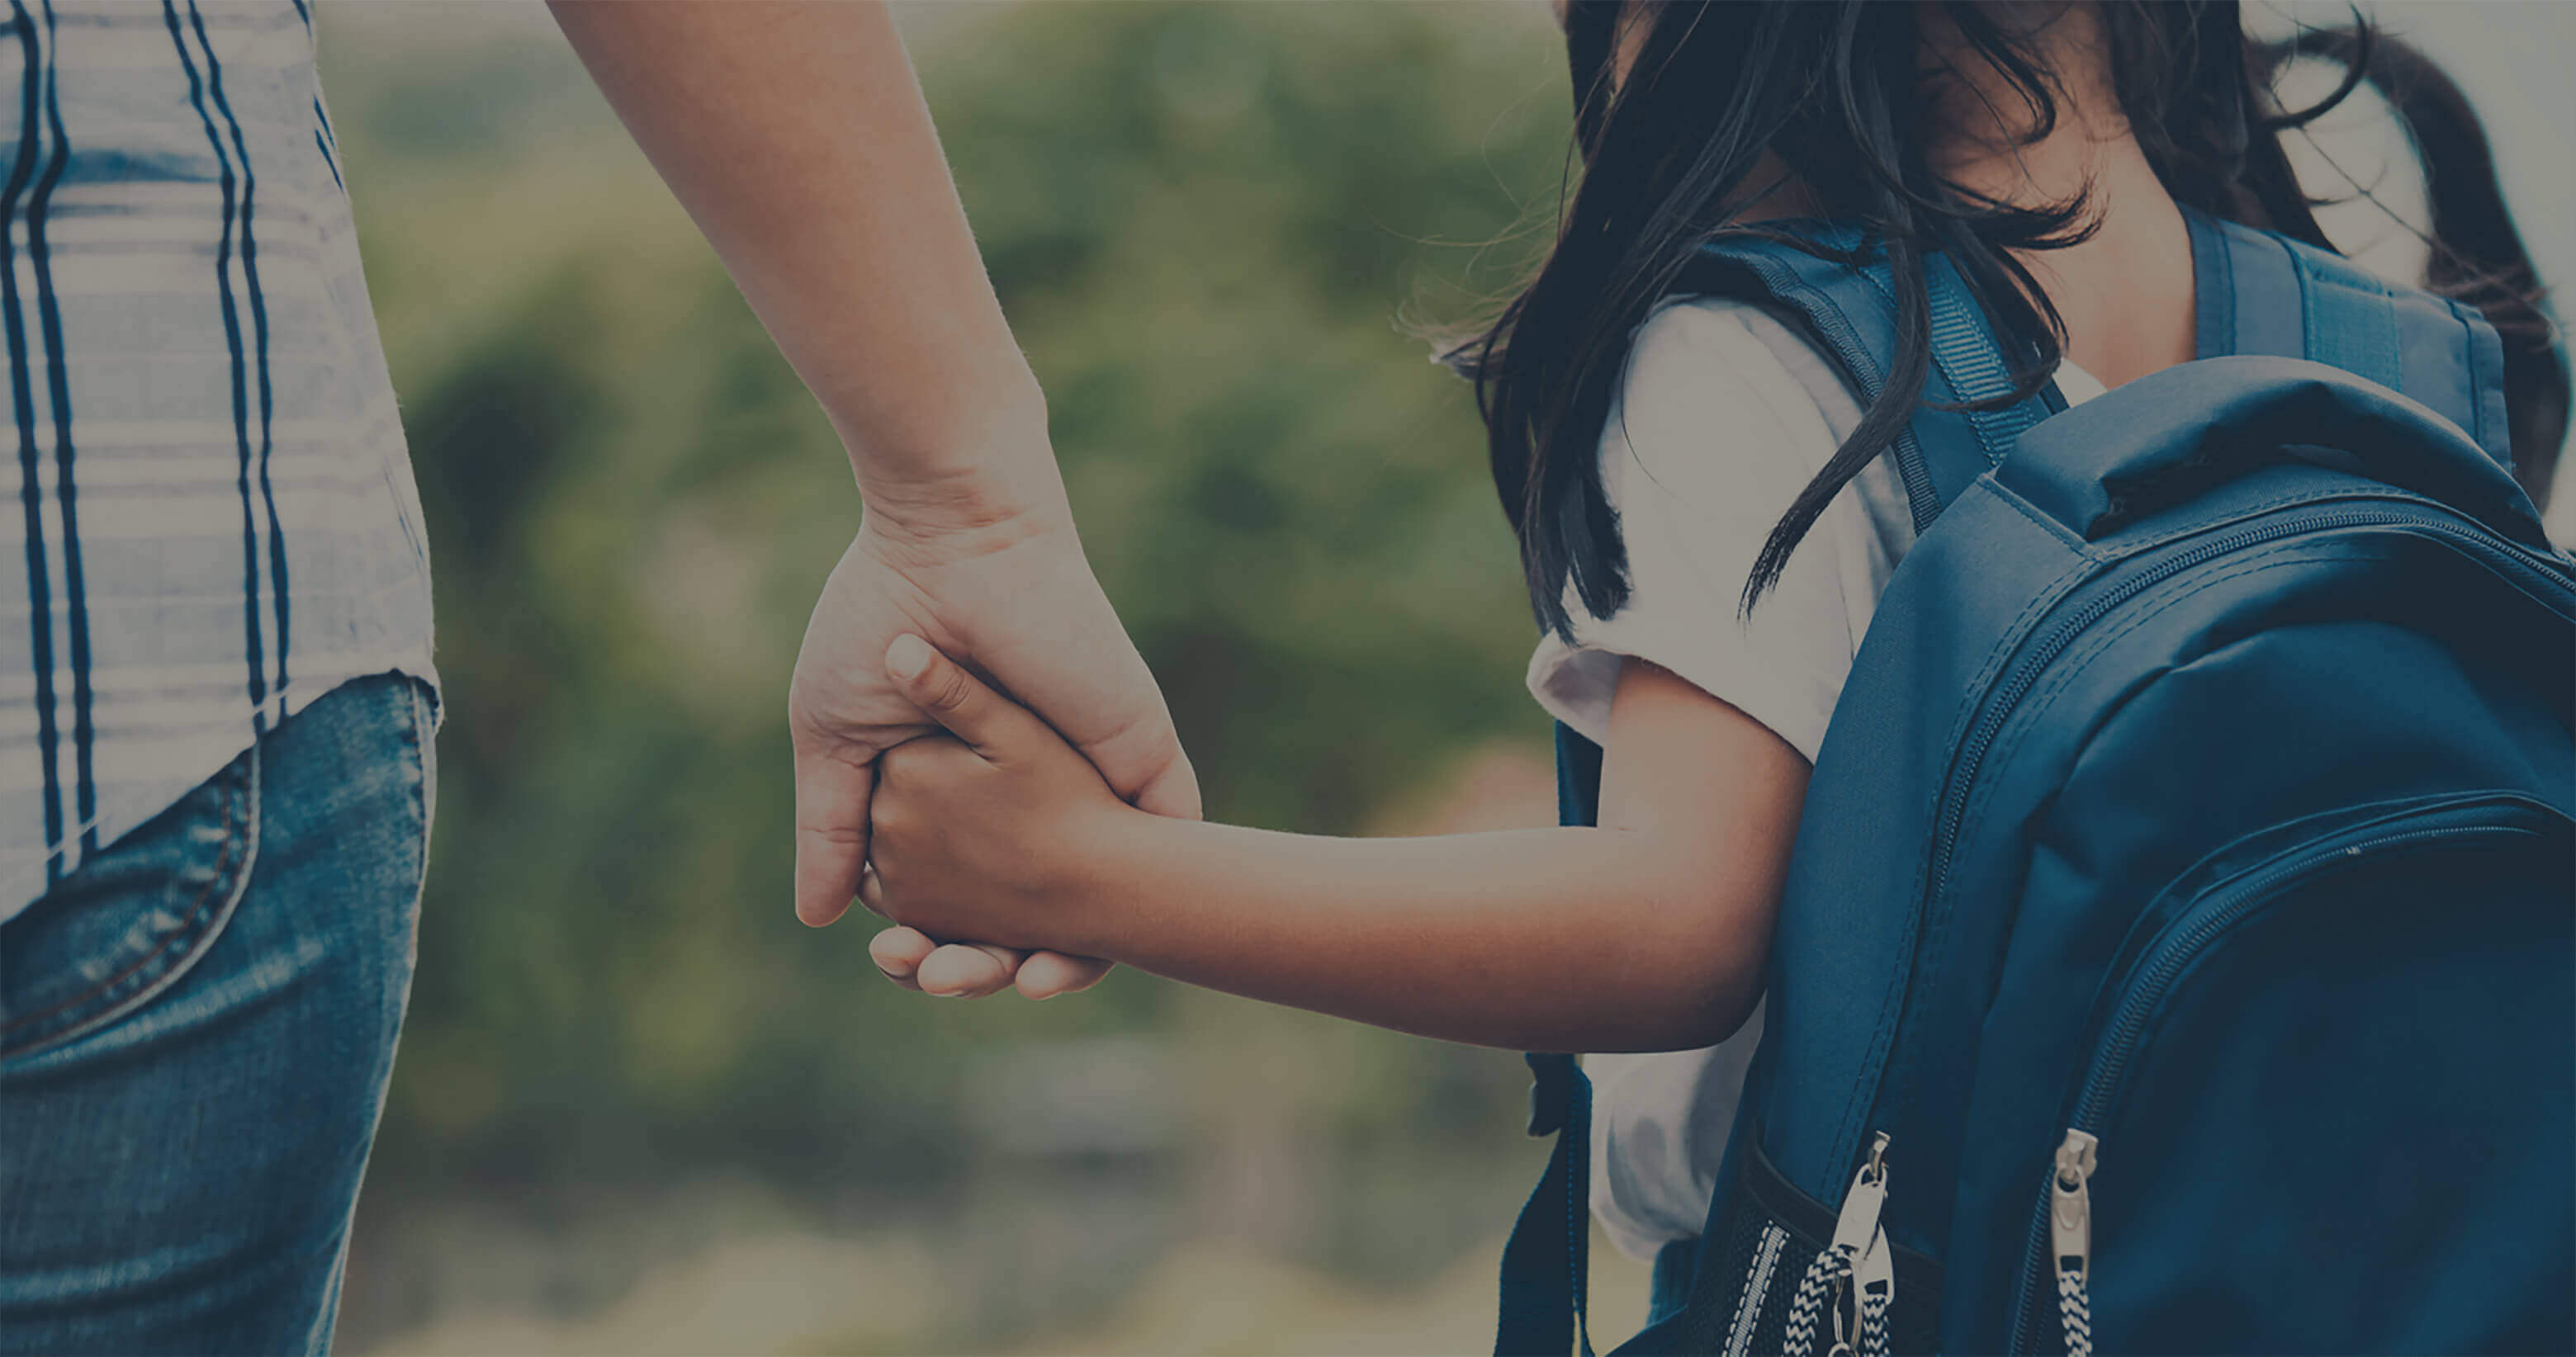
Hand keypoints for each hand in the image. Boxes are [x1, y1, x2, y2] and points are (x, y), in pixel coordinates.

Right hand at [789, 485, 1196, 997]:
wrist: (953, 545)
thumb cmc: (880, 623)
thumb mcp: (837, 741)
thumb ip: (833, 829)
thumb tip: (817, 919)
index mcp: (961, 792)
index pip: (956, 897)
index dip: (930, 943)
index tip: (896, 962)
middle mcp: (1029, 797)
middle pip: (1022, 916)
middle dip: (984, 965)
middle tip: (939, 982)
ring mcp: (1089, 785)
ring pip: (1092, 906)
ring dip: (1054, 963)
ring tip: (1006, 985)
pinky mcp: (1141, 765)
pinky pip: (1158, 863)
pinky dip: (1127, 924)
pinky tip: (1077, 964)